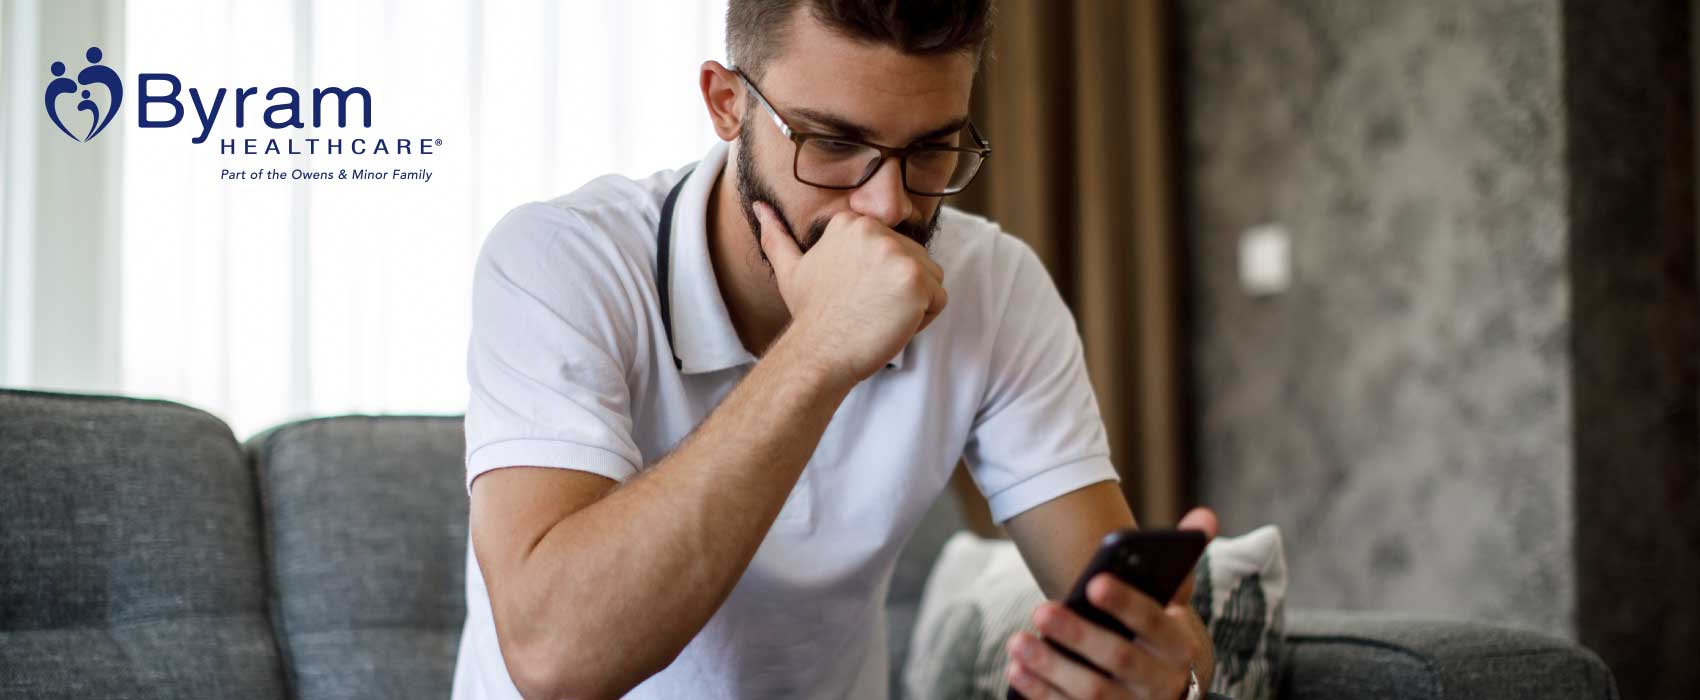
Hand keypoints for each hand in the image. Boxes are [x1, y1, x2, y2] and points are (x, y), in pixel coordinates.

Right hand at [755, 202, 946, 385]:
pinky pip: (939, 300)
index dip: (879, 279)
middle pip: (916, 261)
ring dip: (912, 304)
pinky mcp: (916, 280)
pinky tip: (890, 326)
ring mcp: (898, 254)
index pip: (894, 248)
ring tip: (878, 317)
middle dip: (897, 291)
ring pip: (930, 279)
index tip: (855, 295)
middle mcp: (877, 231)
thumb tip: (759, 207)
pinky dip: (922, 320)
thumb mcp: (790, 269)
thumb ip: (776, 235)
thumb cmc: (810, 315)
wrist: (818, 352)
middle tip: (866, 311)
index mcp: (853, 223)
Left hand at [1006, 508, 1219, 699]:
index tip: (1093, 582)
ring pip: (1092, 692)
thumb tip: (1205, 515)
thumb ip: (1180, 564)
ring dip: (1052, 667)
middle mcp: (1162, 682)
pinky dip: (1042, 693)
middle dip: (1079, 635)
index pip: (1156, 623)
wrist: (1162, 691)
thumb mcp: (1173, 604)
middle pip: (1120, 659)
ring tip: (1017, 641)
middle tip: (1040, 610)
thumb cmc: (1157, 635)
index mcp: (1180, 646)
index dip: (1126, 604)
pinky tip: (1016, 670)